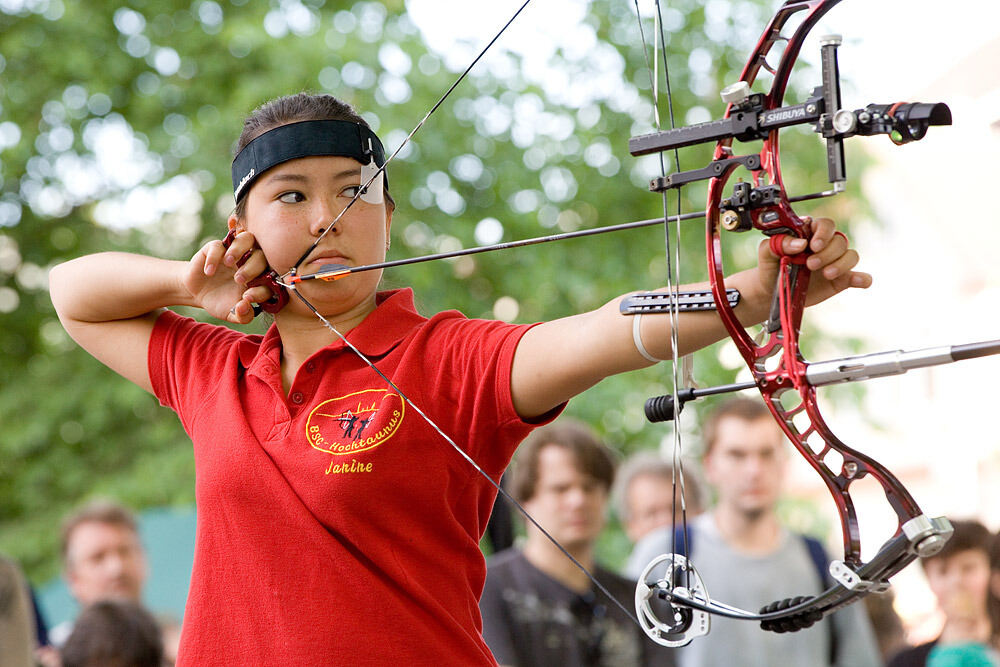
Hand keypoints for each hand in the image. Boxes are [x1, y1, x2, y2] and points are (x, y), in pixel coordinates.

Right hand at [184, 231, 274, 323]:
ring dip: (239, 250)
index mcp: (261, 278)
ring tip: (228, 263)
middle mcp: (251, 262)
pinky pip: (218, 245)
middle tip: (239, 280)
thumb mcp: (232, 314)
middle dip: (253, 268)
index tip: (248, 297)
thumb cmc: (221, 302)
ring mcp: (235, 253)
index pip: (270, 279)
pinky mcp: (216, 248)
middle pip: (262, 255)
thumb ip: (243, 315)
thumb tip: (245, 306)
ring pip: (247, 239)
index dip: (263, 288)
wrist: (198, 293)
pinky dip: (214, 257)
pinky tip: (209, 272)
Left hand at [757, 217, 871, 306]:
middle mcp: (825, 246)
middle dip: (827, 253)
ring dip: (842, 264)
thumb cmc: (770, 267)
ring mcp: (834, 262)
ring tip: (826, 274)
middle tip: (810, 265)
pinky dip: (862, 278)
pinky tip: (858, 281)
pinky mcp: (840, 280)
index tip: (813, 246)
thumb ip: (780, 242)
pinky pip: (859, 276)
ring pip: (851, 255)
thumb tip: (800, 243)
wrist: (771, 292)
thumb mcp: (767, 252)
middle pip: (839, 240)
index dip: (823, 233)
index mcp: (809, 233)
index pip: (825, 224)